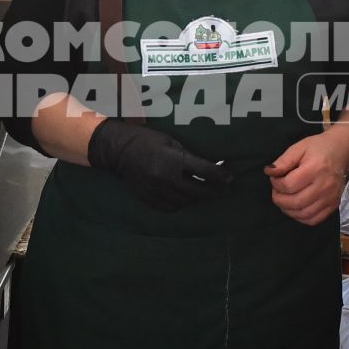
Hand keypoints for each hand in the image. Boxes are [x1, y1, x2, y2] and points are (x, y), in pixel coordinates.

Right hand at [87, 119, 230, 211]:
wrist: (117, 151)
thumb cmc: (146, 140)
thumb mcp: (170, 141)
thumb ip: (188, 156)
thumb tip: (209, 166)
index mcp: (173, 160)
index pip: (205, 171)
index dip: (220, 175)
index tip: (230, 178)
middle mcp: (166, 178)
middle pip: (199, 190)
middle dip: (215, 191)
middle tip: (225, 191)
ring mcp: (157, 191)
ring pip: (185, 201)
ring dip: (196, 196)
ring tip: (202, 191)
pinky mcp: (149, 199)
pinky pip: (171, 207)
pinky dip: (179, 203)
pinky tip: (183, 196)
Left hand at [265, 133, 348, 226]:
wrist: (340, 152)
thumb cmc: (317, 148)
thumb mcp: (298, 148)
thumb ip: (283, 161)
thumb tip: (269, 172)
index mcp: (316, 168)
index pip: (289, 185)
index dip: (276, 184)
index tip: (275, 179)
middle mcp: (325, 185)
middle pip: (296, 202)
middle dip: (279, 199)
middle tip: (277, 192)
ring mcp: (331, 198)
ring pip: (303, 214)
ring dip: (288, 210)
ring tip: (284, 199)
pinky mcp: (333, 205)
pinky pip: (314, 220)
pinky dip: (301, 217)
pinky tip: (295, 208)